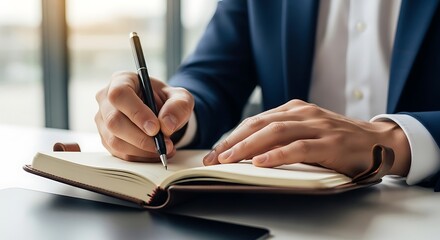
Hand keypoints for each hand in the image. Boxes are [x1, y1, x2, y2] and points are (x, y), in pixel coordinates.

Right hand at [95, 71, 193, 160]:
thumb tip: (167, 125)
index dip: (136, 113)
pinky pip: (119, 153)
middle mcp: (106, 100)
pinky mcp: (106, 139)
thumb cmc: (167, 101)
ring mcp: (103, 121)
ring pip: (115, 141)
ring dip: (142, 150)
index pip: (120, 95)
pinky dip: (140, 157)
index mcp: (121, 80)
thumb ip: (178, 106)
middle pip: (114, 121)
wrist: (162, 114)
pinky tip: (156, 153)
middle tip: (164, 144)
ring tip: (164, 148)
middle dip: (141, 138)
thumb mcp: (181, 98)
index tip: (155, 128)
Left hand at [203, 99, 409, 176]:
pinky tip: (261, 163)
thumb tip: (249, 151)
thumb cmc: (337, 140)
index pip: (256, 121)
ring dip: (248, 146)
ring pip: (275, 132)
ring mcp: (318, 126)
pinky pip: (300, 147)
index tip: (214, 152)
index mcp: (294, 110)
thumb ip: (282, 135)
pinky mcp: (331, 143)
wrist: (379, 142)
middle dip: (233, 141)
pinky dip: (278, 155)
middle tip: (213, 157)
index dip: (232, 136)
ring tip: (228, 159)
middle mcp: (303, 113)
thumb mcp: (307, 131)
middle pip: (260, 124)